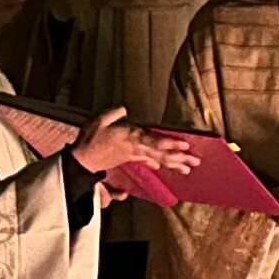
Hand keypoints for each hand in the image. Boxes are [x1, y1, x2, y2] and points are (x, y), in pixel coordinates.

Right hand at [69, 107, 189, 178]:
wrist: (83, 161)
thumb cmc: (91, 139)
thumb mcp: (100, 121)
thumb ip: (114, 114)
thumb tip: (125, 109)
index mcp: (131, 138)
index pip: (154, 141)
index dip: (170, 143)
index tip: (185, 145)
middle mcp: (136, 149)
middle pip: (162, 154)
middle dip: (180, 158)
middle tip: (196, 162)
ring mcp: (134, 155)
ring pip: (158, 160)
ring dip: (174, 164)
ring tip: (188, 169)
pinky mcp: (130, 158)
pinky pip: (148, 161)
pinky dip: (158, 163)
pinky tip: (164, 166)